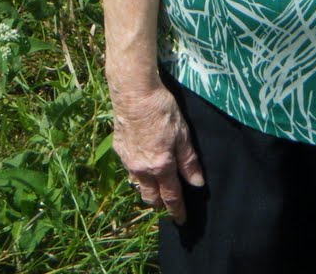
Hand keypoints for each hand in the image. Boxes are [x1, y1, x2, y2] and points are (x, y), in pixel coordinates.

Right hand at [111, 81, 204, 223]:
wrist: (134, 94)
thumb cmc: (162, 110)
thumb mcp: (183, 135)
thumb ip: (188, 161)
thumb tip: (196, 183)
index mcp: (161, 166)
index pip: (171, 196)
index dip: (177, 210)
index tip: (181, 220)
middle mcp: (142, 169)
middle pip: (150, 197)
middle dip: (160, 205)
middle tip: (168, 206)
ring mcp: (128, 161)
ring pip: (137, 186)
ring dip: (147, 191)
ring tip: (155, 189)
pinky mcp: (119, 150)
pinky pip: (129, 170)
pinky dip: (137, 175)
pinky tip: (142, 167)